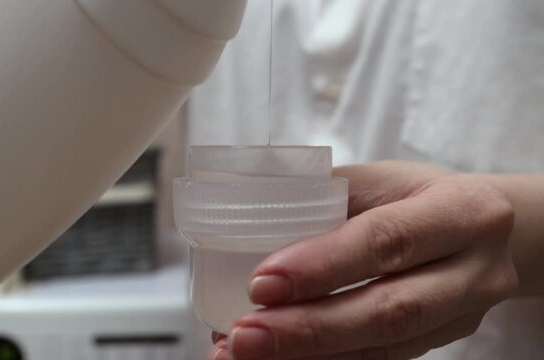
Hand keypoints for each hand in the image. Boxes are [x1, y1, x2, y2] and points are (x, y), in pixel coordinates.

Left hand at [209, 161, 518, 359]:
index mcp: (461, 211)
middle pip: (388, 310)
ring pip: (384, 347)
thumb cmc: (420, 196)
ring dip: (309, 355)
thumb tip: (252, 224)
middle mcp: (472, 271)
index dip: (322, 266)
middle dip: (308, 328)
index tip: (262, 284)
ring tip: (246, 354)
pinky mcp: (440, 343)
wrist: (488, 233)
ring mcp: (461, 316)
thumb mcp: (383, 180)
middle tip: (244, 336)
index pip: (386, 241)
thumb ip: (329, 198)